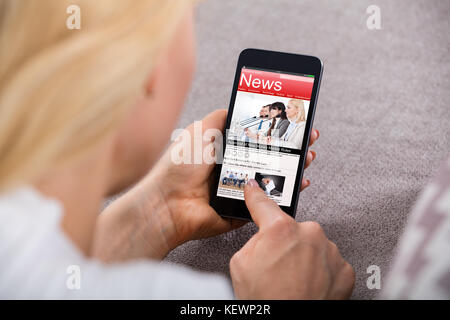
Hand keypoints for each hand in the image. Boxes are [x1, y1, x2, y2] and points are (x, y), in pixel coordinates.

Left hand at [149, 109, 318, 246]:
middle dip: (292, 146)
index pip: (258, 137)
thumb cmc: (180, 166)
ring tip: (308, 156)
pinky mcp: (243, 210)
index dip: (277, 128)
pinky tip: (301, 182)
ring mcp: (240, 189)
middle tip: (309, 137)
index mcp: (225, 150)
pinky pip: (269, 202)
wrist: (168, 204)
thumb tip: (236, 105)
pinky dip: (287, 193)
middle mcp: (234, 168)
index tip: (295, 120)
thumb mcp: (200, 130)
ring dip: (295, 167)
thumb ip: (220, 117)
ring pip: (274, 177)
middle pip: (271, 155)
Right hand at [230, 180, 354, 298]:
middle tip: (276, 266)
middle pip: (292, 229)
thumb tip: (264, 235)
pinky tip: (309, 284)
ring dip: (304, 257)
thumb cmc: (265, 299)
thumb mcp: (240, 263)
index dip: (255, 194)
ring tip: (294, 280)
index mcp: (281, 229)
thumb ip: (255, 240)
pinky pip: (329, 261)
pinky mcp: (344, 269)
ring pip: (312, 245)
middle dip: (285, 242)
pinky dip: (320, 270)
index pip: (264, 204)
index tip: (254, 187)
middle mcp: (309, 234)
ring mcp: (330, 251)